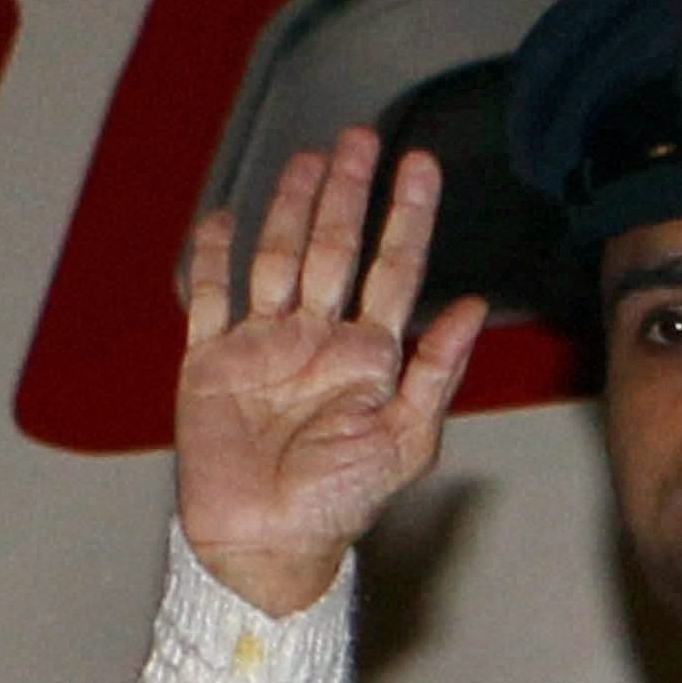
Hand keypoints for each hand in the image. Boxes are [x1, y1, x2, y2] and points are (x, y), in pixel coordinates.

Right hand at [175, 130, 486, 615]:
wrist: (266, 545)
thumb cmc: (341, 505)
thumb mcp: (405, 442)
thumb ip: (437, 373)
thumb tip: (472, 306)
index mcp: (368, 356)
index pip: (393, 269)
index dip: (406, 216)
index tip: (419, 164)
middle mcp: (317, 340)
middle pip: (334, 248)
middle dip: (348, 194)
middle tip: (360, 137)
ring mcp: (262, 347)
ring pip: (277, 259)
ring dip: (290, 208)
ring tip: (307, 157)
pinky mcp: (210, 363)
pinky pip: (208, 299)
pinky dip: (212, 259)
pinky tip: (220, 217)